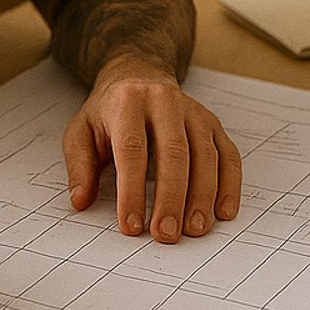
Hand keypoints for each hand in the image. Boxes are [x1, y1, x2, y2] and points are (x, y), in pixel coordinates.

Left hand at [62, 62, 242, 241]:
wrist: (139, 75)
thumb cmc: (109, 111)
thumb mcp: (81, 131)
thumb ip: (80, 167)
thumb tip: (80, 201)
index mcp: (127, 103)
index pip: (132, 150)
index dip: (132, 191)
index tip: (131, 226)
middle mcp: (164, 102)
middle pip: (174, 153)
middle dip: (171, 198)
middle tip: (167, 234)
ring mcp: (193, 112)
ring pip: (205, 155)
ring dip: (202, 196)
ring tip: (194, 230)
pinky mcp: (212, 124)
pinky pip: (227, 154)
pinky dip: (229, 185)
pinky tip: (223, 212)